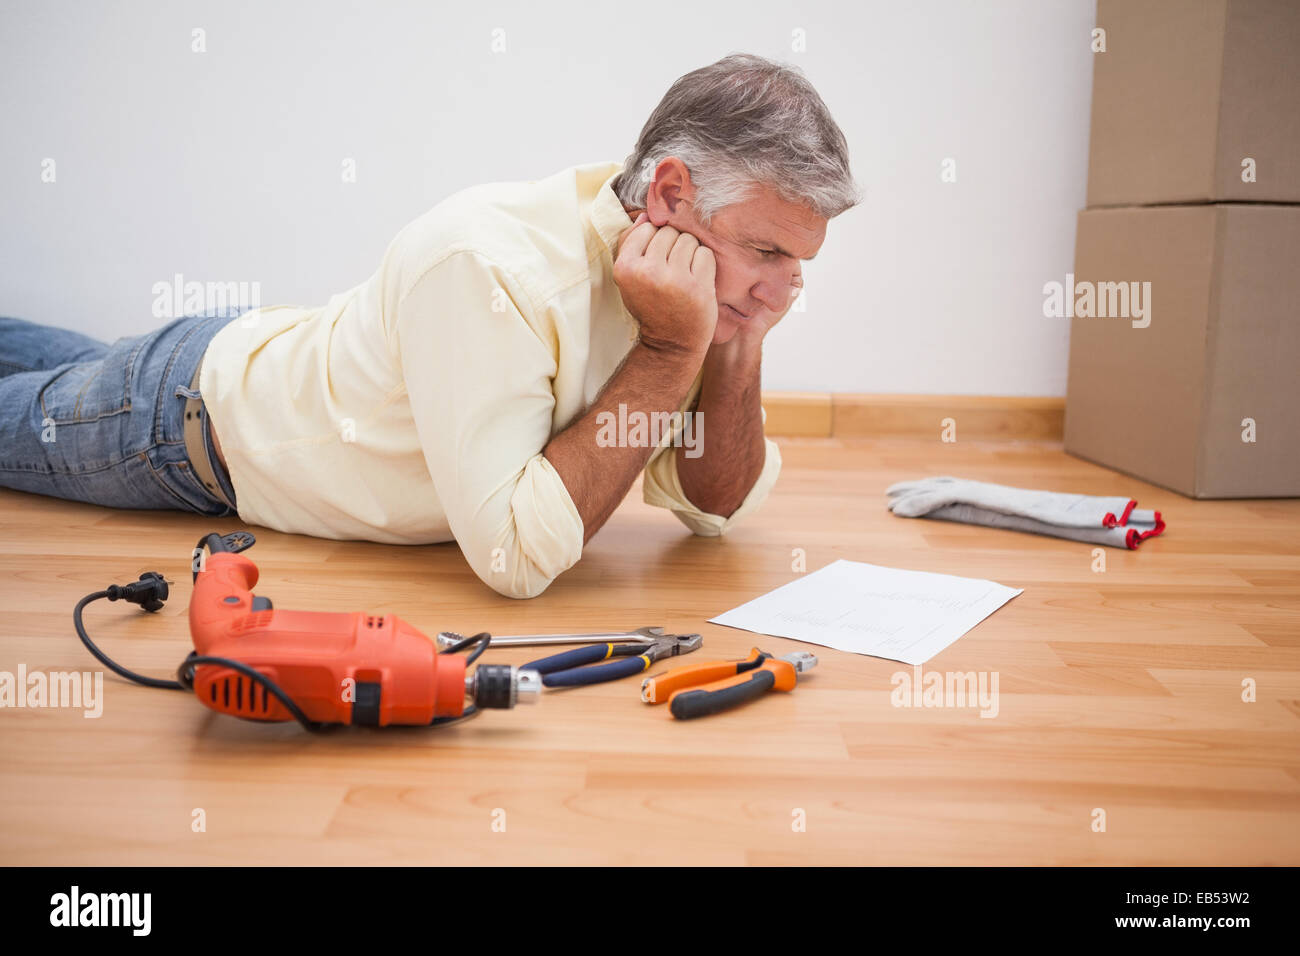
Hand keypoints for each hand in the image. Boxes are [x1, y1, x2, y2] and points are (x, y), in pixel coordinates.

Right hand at [613, 212, 716, 355]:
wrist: (671, 342)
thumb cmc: (650, 304)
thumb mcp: (629, 277)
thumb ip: (631, 243)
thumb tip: (646, 215)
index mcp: (625, 268)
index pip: (647, 228)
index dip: (654, 241)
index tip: (656, 261)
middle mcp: (648, 272)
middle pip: (669, 232)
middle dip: (673, 246)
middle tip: (672, 270)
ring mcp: (675, 279)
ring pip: (689, 240)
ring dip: (690, 253)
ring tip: (684, 273)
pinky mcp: (698, 286)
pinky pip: (705, 253)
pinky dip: (704, 263)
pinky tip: (697, 279)